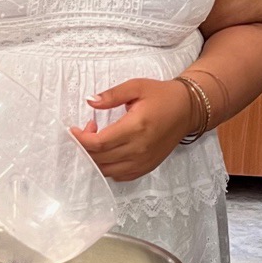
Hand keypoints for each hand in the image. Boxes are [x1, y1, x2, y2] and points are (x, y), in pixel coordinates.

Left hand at [70, 78, 192, 181]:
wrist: (188, 110)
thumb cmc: (163, 96)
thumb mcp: (136, 86)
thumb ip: (112, 95)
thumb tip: (90, 101)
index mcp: (136, 127)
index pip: (99, 143)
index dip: (81, 139)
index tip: (73, 130)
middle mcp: (139, 148)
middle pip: (100, 159)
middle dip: (85, 147)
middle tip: (87, 130)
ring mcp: (143, 161)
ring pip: (107, 171)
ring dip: (95, 158)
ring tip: (98, 139)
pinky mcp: (146, 167)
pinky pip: (119, 176)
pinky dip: (107, 167)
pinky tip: (108, 151)